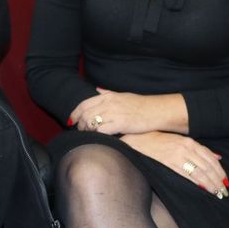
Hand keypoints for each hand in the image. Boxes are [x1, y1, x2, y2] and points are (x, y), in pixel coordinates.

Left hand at [70, 88, 186, 134]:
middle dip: (79, 124)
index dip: (75, 113)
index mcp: (108, 97)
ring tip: (89, 135)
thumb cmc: (141, 104)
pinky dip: (97, 135)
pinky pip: (101, 131)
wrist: (157, 111)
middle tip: (80, 130)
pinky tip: (98, 138)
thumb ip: (108, 93)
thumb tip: (97, 89)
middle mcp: (109, 104)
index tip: (71, 120)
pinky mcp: (120, 124)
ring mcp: (114, 113)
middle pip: (85, 114)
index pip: (84, 104)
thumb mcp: (123, 95)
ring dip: (87, 130)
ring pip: (91, 122)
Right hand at [120, 131, 228, 197]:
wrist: (139, 140)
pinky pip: (186, 175)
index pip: (210, 158)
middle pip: (207, 166)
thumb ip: (199, 149)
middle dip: (217, 180)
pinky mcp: (168, 163)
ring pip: (199, 172)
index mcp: (190, 142)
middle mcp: (186, 148)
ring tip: (216, 193)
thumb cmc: (160, 140)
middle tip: (224, 192)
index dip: (220, 171)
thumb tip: (218, 157)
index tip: (225, 181)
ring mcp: (177, 156)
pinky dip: (196, 182)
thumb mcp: (181, 140)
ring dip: (210, 184)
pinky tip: (203, 189)